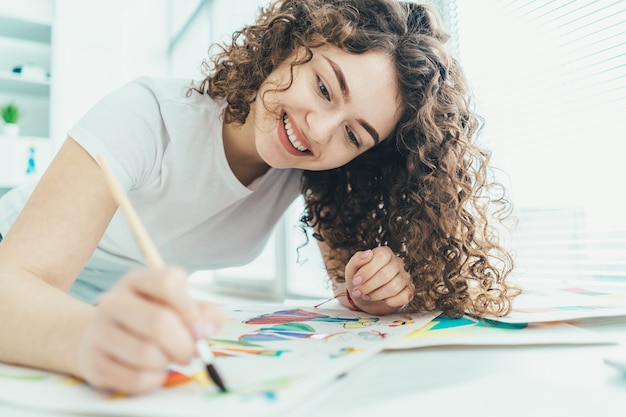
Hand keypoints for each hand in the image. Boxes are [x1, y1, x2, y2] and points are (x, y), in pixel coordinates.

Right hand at [75, 267, 224, 394]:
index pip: (167, 282)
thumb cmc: (149, 319)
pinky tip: (152, 371)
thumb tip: (208, 327)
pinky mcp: (94, 363)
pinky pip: (135, 378)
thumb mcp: (179, 306)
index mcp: (137, 281)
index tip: (197, 324)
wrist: (101, 339)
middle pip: (158, 322)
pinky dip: (154, 380)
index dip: (190, 307)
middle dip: (184, 344)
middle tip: (191, 353)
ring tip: (167, 359)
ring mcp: (98, 332)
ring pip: (147, 354)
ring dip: (168, 363)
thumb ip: (203, 313)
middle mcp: (113, 302)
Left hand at [345, 247, 413, 314]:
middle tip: (358, 292)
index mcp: (385, 253)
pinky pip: (404, 297)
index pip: (382, 256)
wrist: (364, 297)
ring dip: (377, 295)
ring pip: (395, 286)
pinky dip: (390, 301)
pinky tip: (382, 300)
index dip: (367, 270)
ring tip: (367, 296)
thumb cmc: (359, 280)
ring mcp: (404, 277)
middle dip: (368, 286)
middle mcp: (397, 263)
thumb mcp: (352, 269)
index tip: (356, 281)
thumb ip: (357, 259)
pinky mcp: (408, 291)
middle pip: (387, 273)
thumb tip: (367, 253)